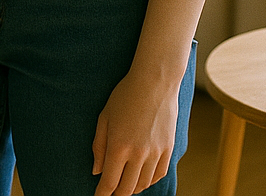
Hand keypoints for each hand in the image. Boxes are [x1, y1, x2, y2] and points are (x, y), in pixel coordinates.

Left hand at [92, 70, 177, 195]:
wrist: (155, 82)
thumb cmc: (125, 96)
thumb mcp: (105, 117)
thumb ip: (99, 146)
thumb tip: (97, 172)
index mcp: (119, 147)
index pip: (109, 182)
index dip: (102, 194)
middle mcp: (138, 154)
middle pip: (127, 188)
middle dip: (117, 194)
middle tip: (111, 192)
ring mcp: (156, 153)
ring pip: (143, 184)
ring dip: (132, 188)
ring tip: (125, 184)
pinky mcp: (168, 149)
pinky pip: (158, 175)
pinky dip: (149, 180)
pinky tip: (142, 177)